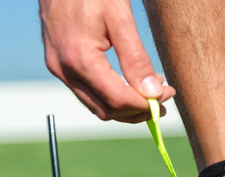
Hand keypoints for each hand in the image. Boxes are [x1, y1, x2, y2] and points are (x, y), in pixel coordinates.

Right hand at [39, 0, 175, 122]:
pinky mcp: (58, 65)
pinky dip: (108, 95)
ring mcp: (58, 69)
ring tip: (148, 93)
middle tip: (161, 99)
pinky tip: (127, 84)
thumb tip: (152, 92)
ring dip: (123, 106)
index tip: (167, 95)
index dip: (146, 104)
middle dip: (136, 111)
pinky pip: (86, 93)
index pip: (118, 99)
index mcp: (79, 58)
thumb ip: (135, 58)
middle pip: (106, 110)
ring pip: (95, 106)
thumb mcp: (120, 18)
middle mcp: (64, 70)